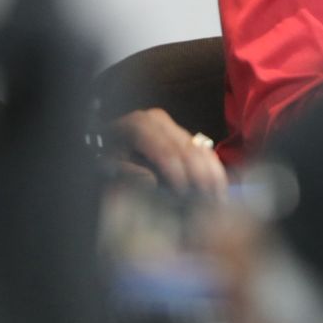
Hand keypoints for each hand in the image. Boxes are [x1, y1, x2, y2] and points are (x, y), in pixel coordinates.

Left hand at [104, 108, 227, 196]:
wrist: (104, 142)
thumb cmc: (106, 156)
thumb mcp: (108, 165)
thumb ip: (128, 173)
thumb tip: (153, 180)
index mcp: (139, 125)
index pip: (166, 151)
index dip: (178, 175)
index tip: (183, 197)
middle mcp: (158, 120)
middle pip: (187, 149)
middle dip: (201, 176)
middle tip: (209, 201)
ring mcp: (171, 125)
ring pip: (198, 149)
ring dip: (211, 174)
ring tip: (218, 198)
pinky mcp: (180, 134)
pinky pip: (202, 150)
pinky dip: (212, 169)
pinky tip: (218, 188)